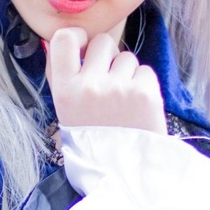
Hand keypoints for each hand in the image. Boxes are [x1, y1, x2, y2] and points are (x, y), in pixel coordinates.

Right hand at [46, 27, 166, 134]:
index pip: (64, 38)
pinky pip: (145, 71)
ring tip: (122, 101)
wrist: (121, 174)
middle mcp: (90, 85)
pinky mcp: (146, 94)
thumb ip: (64, 76)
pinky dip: (143, 85)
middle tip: (107, 81)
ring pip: (127, 57)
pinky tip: (136, 106)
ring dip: (126, 73)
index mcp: (65, 90)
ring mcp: (119, 88)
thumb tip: (66, 41)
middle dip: (107, 56)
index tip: (83, 46)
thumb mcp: (65, 111)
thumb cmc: (91, 141)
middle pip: (102, 42)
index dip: (77, 36)